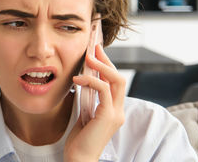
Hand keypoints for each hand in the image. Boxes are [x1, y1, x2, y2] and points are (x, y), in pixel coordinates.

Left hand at [64, 44, 125, 161]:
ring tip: (87, 57)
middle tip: (94, 47)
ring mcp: (115, 114)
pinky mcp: (108, 116)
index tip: (96, 52)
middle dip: (107, 61)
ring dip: (101, 66)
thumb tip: (84, 81)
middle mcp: (118, 111)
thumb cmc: (79, 141)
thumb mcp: (85, 114)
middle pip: (119, 78)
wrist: (79, 159)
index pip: (115, 83)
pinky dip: (91, 80)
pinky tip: (77, 78)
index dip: (107, 66)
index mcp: (114, 110)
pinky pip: (103, 89)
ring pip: (116, 80)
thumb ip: (89, 100)